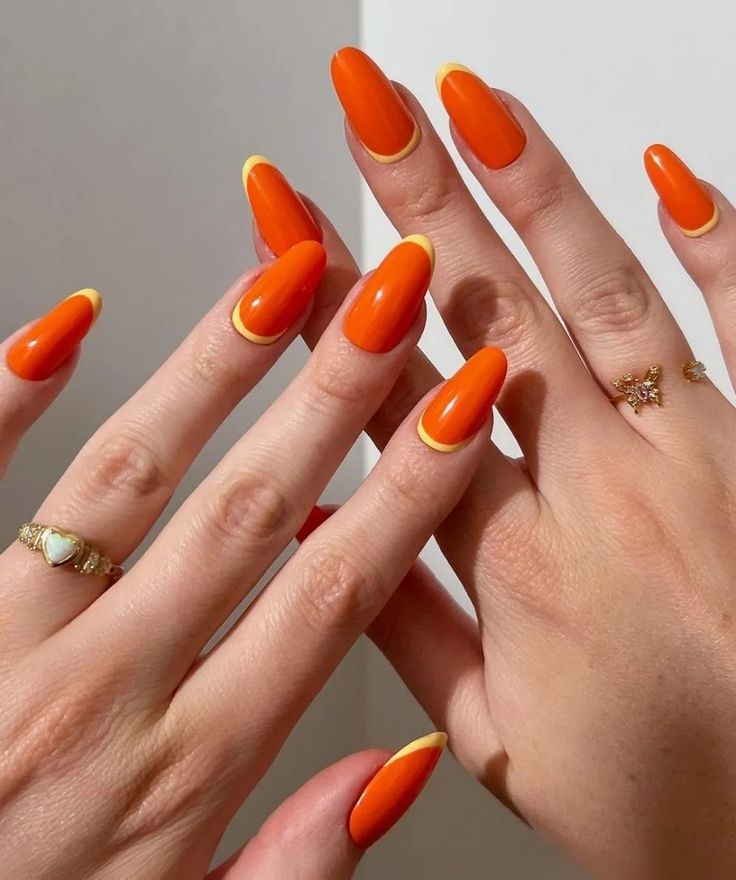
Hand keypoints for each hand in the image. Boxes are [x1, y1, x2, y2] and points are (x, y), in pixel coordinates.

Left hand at [0, 239, 504, 878]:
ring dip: (214, 369)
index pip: (327, 598)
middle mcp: (99, 688)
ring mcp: (5, 638)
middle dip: (333, 393)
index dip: (407, 492)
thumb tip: (394, 769)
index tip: (458, 408)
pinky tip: (69, 320)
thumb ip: (297, 864)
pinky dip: (16, 394)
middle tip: (389, 298)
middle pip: (245, 510)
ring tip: (276, 281)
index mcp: (181, 772)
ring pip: (127, 474)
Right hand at [247, 48, 735, 878]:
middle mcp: (604, 495)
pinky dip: (719, 242)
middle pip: (483, 317)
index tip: (281, 220)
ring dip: (530, 191)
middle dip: (414, 197)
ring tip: (470, 102)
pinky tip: (673, 168)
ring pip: (599, 297)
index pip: (392, 399)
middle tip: (364, 103)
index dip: (324, 299)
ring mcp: (699, 459)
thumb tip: (319, 533)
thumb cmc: (661, 797)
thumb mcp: (495, 743)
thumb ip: (399, 624)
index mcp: (520, 569)